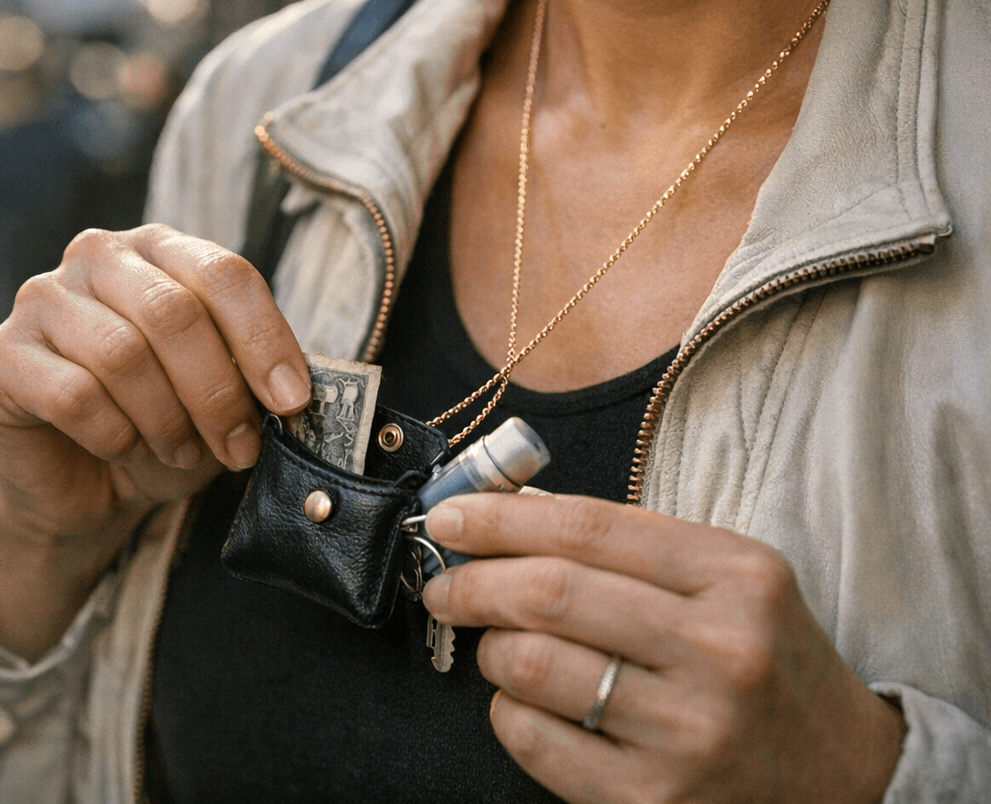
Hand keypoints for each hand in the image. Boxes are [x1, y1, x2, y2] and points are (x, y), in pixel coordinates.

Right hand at [0, 225, 310, 656]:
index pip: (223, 272)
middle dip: (217, 393)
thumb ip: (253, 379)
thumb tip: (292, 392)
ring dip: (166, 420)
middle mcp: (96, 256)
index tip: (292, 403)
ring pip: (123, 355)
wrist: (80, 486)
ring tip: (179, 450)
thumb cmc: (159, 428)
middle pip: (173, 312)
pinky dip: (113, 435)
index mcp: (159, 249)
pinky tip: (121, 447)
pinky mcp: (0, 354)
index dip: (264, 340)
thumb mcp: (222, 400)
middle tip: (237, 447)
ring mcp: (41, 298)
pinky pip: (73, 394)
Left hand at [420, 493, 905, 803]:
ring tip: (497, 647)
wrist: (843, 778)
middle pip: (551, 592)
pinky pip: (534, 738)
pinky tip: (527, 701)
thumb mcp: (728, 582)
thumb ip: (628, 545)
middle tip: (444, 582)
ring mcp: (689, 732)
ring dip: (491, 649)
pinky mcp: (654, 799)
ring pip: (534, 665)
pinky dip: (509, 710)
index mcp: (739, 577)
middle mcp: (721, 650)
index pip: (588, 527)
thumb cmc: (764, 662)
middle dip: (473, 580)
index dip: (501, 517)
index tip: (450, 517)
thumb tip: (504, 513)